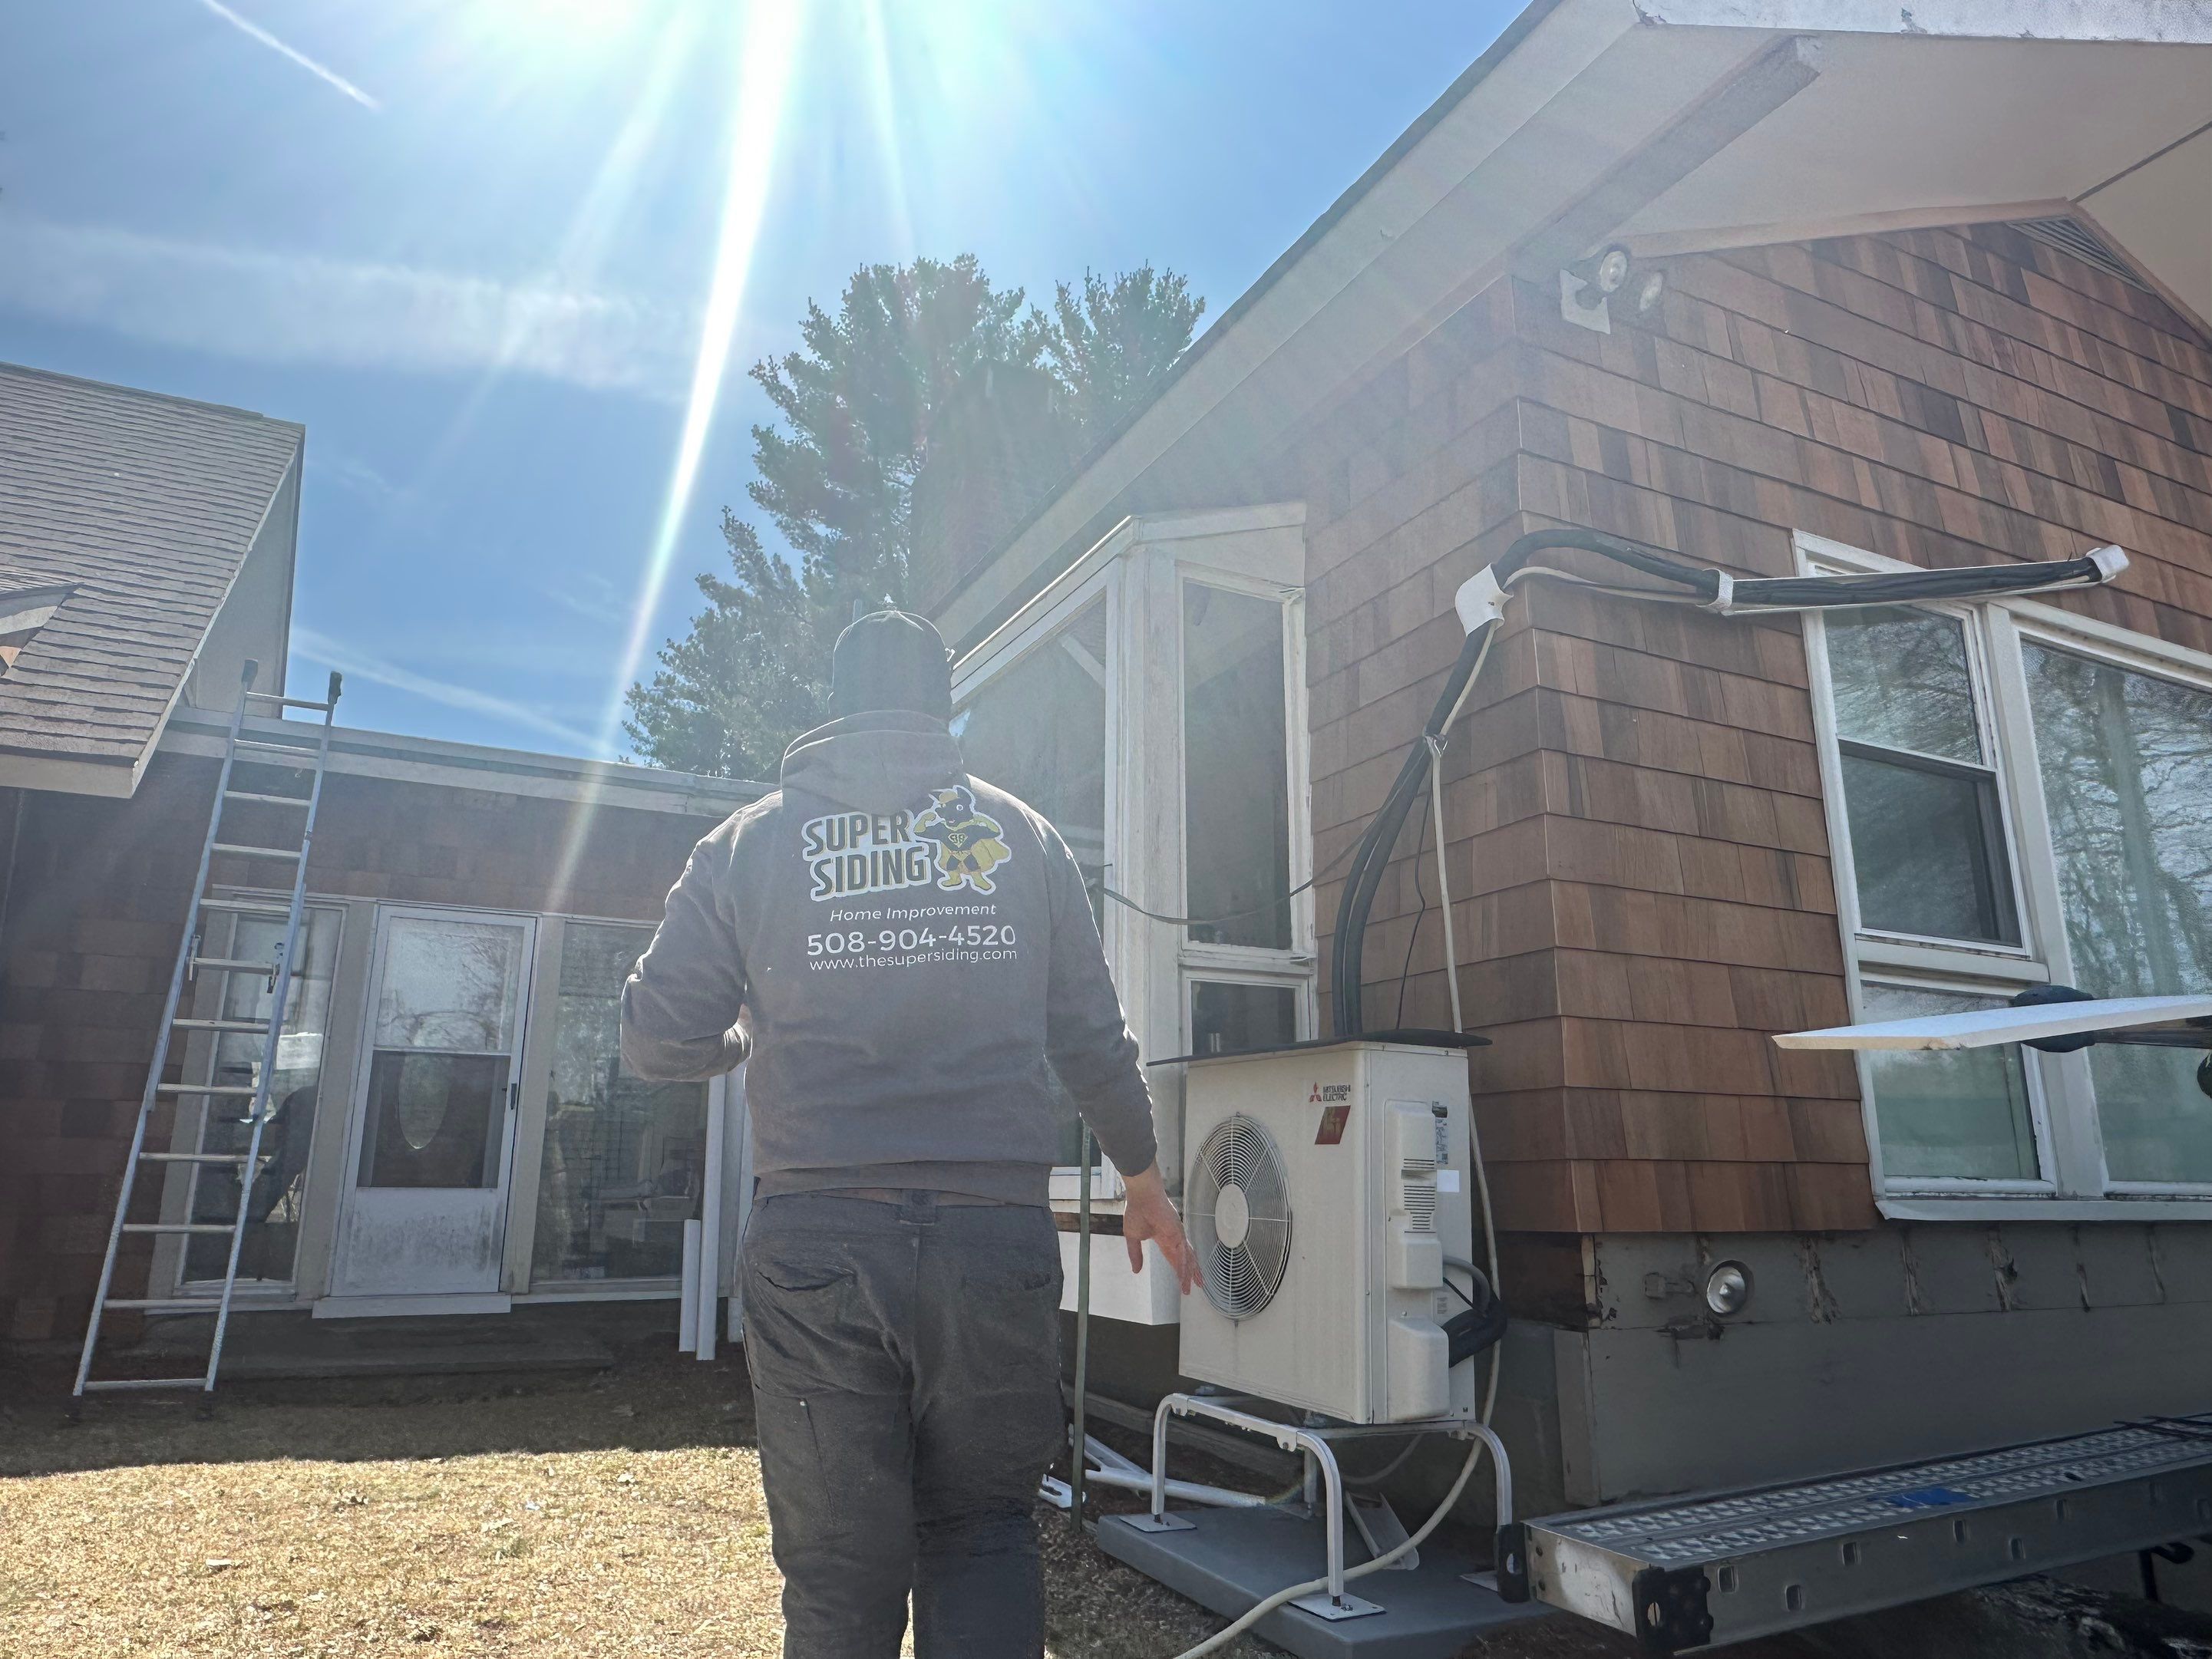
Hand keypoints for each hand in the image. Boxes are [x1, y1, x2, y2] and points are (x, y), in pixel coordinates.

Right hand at [1120, 1164, 1197, 1294]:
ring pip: (1186, 1258)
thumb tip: (1136, 1271)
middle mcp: (1174, 1238)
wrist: (1141, 1196)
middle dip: (1191, 1272)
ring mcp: (1178, 1235)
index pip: (1174, 1257)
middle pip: (1185, 1259)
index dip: (1179, 1269)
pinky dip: (1183, 1266)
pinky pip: (1182, 1253)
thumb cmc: (1136, 1211)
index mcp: (1163, 1238)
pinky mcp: (1178, 1233)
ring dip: (1189, 1273)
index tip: (1182, 1281)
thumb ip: (1135, 1255)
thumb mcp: (1133, 1238)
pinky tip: (1183, 1277)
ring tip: (1193, 1286)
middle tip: (1197, 1285)